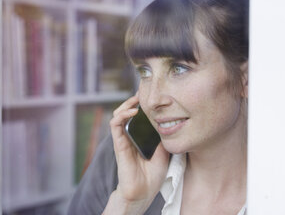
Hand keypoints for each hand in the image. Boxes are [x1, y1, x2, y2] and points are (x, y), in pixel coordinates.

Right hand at [103, 94, 169, 214]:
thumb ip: (162, 138)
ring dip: (126, 104)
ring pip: (118, 114)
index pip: (137, 116)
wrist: (144, 191)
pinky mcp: (118, 144)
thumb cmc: (153, 175)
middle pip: (126, 112)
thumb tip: (169, 123)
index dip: (141, 104)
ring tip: (136, 99)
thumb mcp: (163, 151)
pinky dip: (122, 115)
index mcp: (139, 137)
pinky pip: (115, 125)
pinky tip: (132, 111)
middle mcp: (129, 136)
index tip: (150, 95)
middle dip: (132, 100)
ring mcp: (123, 139)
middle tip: (142, 93)